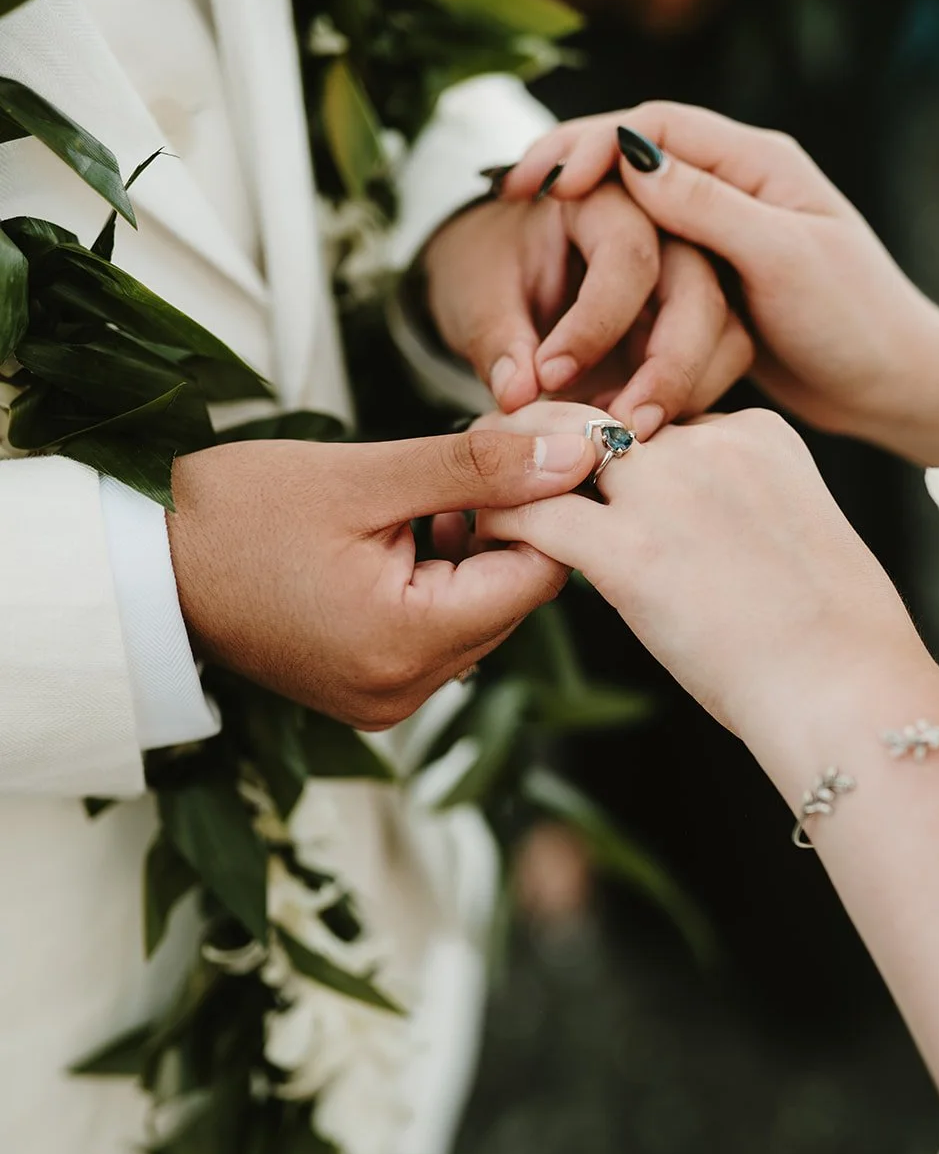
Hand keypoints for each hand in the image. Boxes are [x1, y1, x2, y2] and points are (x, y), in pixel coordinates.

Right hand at [166, 428, 593, 730]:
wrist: (145, 563)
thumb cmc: (236, 512)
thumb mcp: (365, 476)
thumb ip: (480, 467)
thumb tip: (579, 452)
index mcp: (406, 644)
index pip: (535, 577)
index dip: (538, 509)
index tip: (510, 458)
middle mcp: (404, 692)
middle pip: (512, 600)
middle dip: (500, 530)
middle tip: (456, 474)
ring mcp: (385, 700)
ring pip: (480, 616)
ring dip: (468, 556)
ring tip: (416, 506)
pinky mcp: (369, 692)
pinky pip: (440, 636)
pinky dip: (438, 584)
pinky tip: (401, 541)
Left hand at [423, 184, 752, 439]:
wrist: (505, 275)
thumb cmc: (490, 268)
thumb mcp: (477, 294)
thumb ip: (497, 341)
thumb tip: (517, 398)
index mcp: (602, 199)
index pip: (627, 255)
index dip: (595, 323)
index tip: (548, 378)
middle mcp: (665, 229)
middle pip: (700, 291)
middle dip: (667, 369)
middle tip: (622, 429)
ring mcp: (689, 278)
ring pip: (725, 332)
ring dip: (684, 392)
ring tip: (624, 436)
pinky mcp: (697, 326)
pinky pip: (720, 364)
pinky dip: (688, 402)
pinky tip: (636, 428)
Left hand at [474, 403, 920, 749]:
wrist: (848, 688)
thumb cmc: (837, 646)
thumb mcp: (806, 545)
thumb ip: (749, 519)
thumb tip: (709, 547)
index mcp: (758, 434)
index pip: (659, 421)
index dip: (613, 457)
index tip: (587, 488)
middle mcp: (709, 443)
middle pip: (596, 419)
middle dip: (543, 444)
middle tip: (502, 477)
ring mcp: (669, 491)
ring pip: (550, 450)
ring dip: (504, 473)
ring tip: (474, 504)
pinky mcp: (630, 551)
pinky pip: (532, 515)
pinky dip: (495, 525)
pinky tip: (479, 545)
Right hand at [500, 104, 938, 465]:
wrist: (891, 389)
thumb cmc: (854, 321)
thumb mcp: (782, 258)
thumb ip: (709, 207)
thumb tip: (630, 158)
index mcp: (758, 164)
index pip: (655, 126)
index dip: (590, 141)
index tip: (541, 177)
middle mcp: (736, 190)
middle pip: (635, 163)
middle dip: (573, 173)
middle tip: (513, 194)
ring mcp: (723, 239)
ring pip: (635, 218)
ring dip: (584, 226)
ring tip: (529, 237)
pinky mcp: (714, 288)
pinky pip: (648, 270)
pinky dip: (607, 277)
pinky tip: (569, 288)